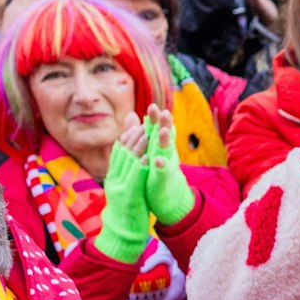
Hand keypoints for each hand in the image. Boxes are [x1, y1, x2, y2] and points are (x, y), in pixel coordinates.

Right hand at [95, 133, 153, 263]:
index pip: (117, 152)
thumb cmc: (127, 214)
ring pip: (127, 161)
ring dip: (138, 145)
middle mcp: (114, 179)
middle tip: (142, 122)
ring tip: (147, 133)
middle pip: (121, 152)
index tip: (134, 123)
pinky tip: (148, 155)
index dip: (126, 136)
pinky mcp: (128, 195)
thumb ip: (128, 175)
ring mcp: (119, 187)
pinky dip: (140, 164)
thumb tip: (134, 162)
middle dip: (132, 135)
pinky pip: (134, 176)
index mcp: (113, 177)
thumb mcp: (126, 191)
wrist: (121, 236)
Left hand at [139, 107, 194, 223]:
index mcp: (158, 143)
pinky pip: (163, 170)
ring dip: (166, 141)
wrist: (168, 194)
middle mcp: (165, 151)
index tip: (152, 106)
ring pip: (166, 150)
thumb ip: (139, 131)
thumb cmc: (155, 168)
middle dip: (165, 124)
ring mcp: (167, 163)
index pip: (156, 128)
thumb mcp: (147, 148)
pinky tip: (157, 160)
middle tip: (164, 112)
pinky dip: (161, 165)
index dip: (155, 118)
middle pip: (165, 135)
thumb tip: (131, 113)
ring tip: (164, 132)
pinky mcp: (164, 177)